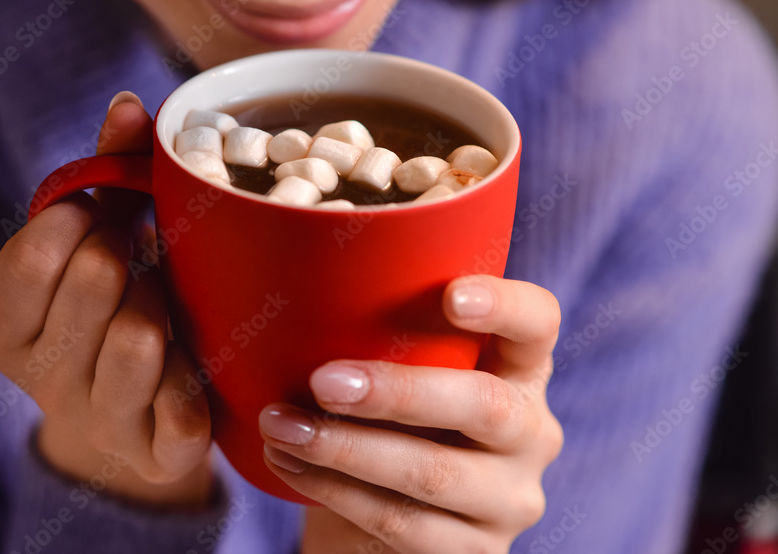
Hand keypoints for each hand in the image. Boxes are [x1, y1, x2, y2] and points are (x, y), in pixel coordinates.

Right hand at [0, 92, 212, 508]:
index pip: (34, 252)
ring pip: (139, 335)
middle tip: (141, 260)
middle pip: (95, 278)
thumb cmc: (116, 304)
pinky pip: (183, 404)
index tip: (103, 218)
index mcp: (5, 329)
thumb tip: (127, 103)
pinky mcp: (155, 456)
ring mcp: (96, 424)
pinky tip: (190, 357)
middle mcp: (39, 382)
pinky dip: (196, 368)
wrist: (140, 415)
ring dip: (164, 303)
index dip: (83, 219)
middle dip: (132, 254)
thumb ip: (109, 172)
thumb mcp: (103, 239)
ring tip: (165, 304)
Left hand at [260, 275, 562, 552]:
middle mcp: (530, 431)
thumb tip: (298, 290)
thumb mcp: (395, 372)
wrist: (375, 517)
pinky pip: (401, 523)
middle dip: (396, 392)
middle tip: (322, 382)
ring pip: (433, 472)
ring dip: (344, 448)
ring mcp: (510, 499)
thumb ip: (381, 335)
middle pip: (485, 405)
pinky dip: (334, 490)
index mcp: (518, 368)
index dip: (505, 306)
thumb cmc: (381, 420)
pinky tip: (288, 464)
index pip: (538, 323)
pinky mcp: (476, 552)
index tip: (450, 296)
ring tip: (280, 426)